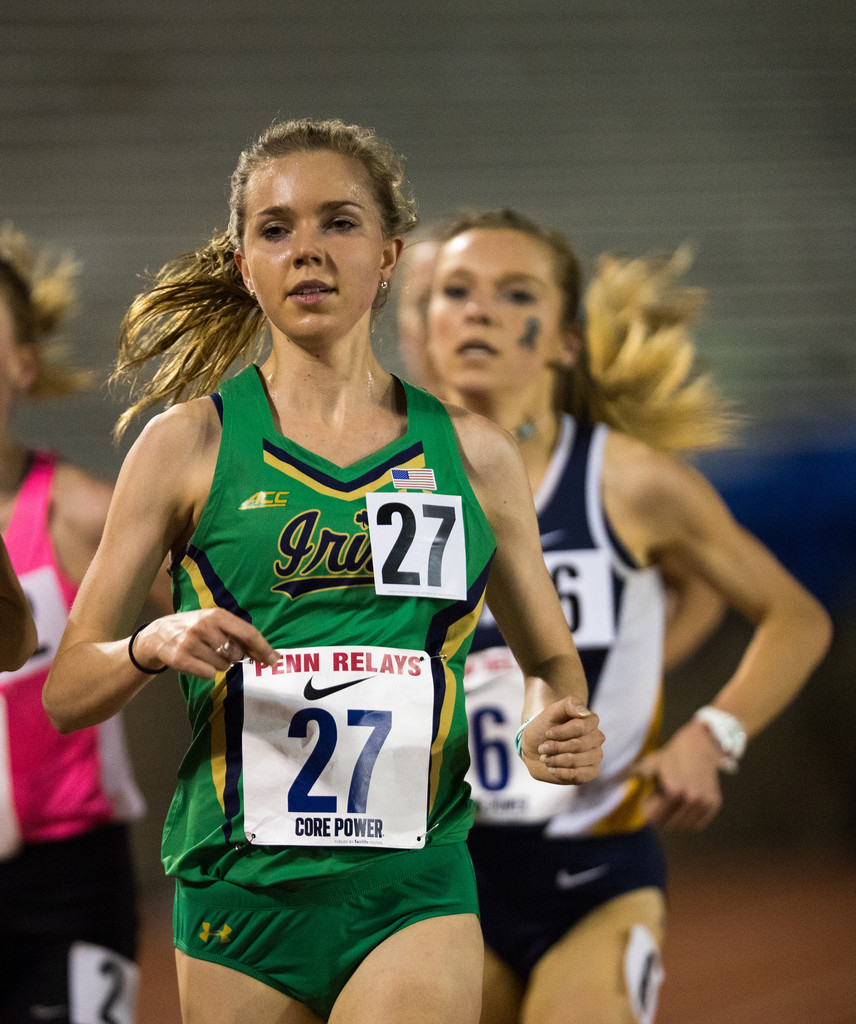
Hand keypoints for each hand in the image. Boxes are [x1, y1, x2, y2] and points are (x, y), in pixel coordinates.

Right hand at [130, 608, 277, 678]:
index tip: (275, 660)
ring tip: (204, 654)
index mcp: (217, 614)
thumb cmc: (194, 629)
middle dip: (232, 656)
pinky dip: (206, 672)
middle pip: (236, 654)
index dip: (263, 648)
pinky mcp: (180, 658)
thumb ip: (239, 636)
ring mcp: (191, 642)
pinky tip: (196, 662)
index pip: (248, 633)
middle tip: (218, 649)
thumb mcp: (215, 623)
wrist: (158, 635)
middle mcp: (204, 626)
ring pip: (222, 666)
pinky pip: (208, 674)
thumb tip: (267, 656)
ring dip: (218, 664)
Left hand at [519, 697, 603, 784]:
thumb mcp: (551, 711)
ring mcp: (596, 756)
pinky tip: (551, 768)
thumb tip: (583, 712)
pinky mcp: (591, 772)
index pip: (581, 727)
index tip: (547, 733)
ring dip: (555, 760)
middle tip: (542, 748)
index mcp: (591, 720)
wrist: (535, 747)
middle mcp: (597, 738)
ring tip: (545, 758)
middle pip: (578, 745)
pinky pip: (580, 776)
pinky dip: (561, 772)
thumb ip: (568, 704)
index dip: (561, 732)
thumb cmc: (545, 727)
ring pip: (576, 761)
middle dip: (556, 747)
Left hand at [628, 719, 723, 829]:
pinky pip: (698, 824)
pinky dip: (689, 818)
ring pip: (683, 826)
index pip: (654, 818)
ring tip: (671, 798)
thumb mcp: (649, 763)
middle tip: (659, 799)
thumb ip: (630, 772)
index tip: (648, 799)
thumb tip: (603, 776)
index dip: (648, 810)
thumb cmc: (670, 756)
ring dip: (674, 817)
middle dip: (660, 815)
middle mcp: (691, 799)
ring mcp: (705, 802)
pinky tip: (684, 803)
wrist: (700, 745)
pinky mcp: (715, 803)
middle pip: (669, 824)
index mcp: (673, 791)